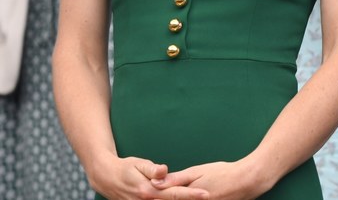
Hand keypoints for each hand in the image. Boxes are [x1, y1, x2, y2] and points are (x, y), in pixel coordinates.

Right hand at [87, 158, 208, 199]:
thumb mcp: (138, 164)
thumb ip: (152, 169)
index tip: (206, 194)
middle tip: (208, 197)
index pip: (174, 194)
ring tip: (198, 198)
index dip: (191, 195)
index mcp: (148, 191)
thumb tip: (164, 170)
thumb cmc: (125, 168)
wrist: (105, 178)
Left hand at [152, 161, 270, 199]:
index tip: (144, 196)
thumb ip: (176, 179)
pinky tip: (193, 196)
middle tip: (150, 197)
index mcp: (187, 197)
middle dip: (162, 199)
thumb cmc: (223, 173)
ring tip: (171, 196)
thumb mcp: (198, 171)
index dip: (154, 198)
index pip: (164, 199)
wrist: (248, 180)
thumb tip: (155, 182)